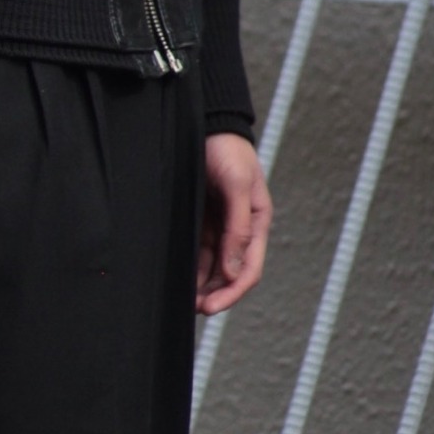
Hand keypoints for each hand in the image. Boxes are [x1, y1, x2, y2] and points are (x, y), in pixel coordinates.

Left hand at [196, 132, 271, 314]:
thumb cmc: (227, 150)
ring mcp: (218, 226)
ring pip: (211, 266)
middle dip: (213, 293)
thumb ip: (238, 228)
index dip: (231, 293)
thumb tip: (233, 271)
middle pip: (228, 273)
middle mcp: (238, 229)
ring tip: (181, 300)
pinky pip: (196, 250)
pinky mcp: (199, 219)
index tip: (210, 307)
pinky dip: (189, 266)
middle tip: (192, 309)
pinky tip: (177, 277)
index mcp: (256, 223)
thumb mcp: (238, 186)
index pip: (248, 269)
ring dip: (200, 284)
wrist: (206, 123)